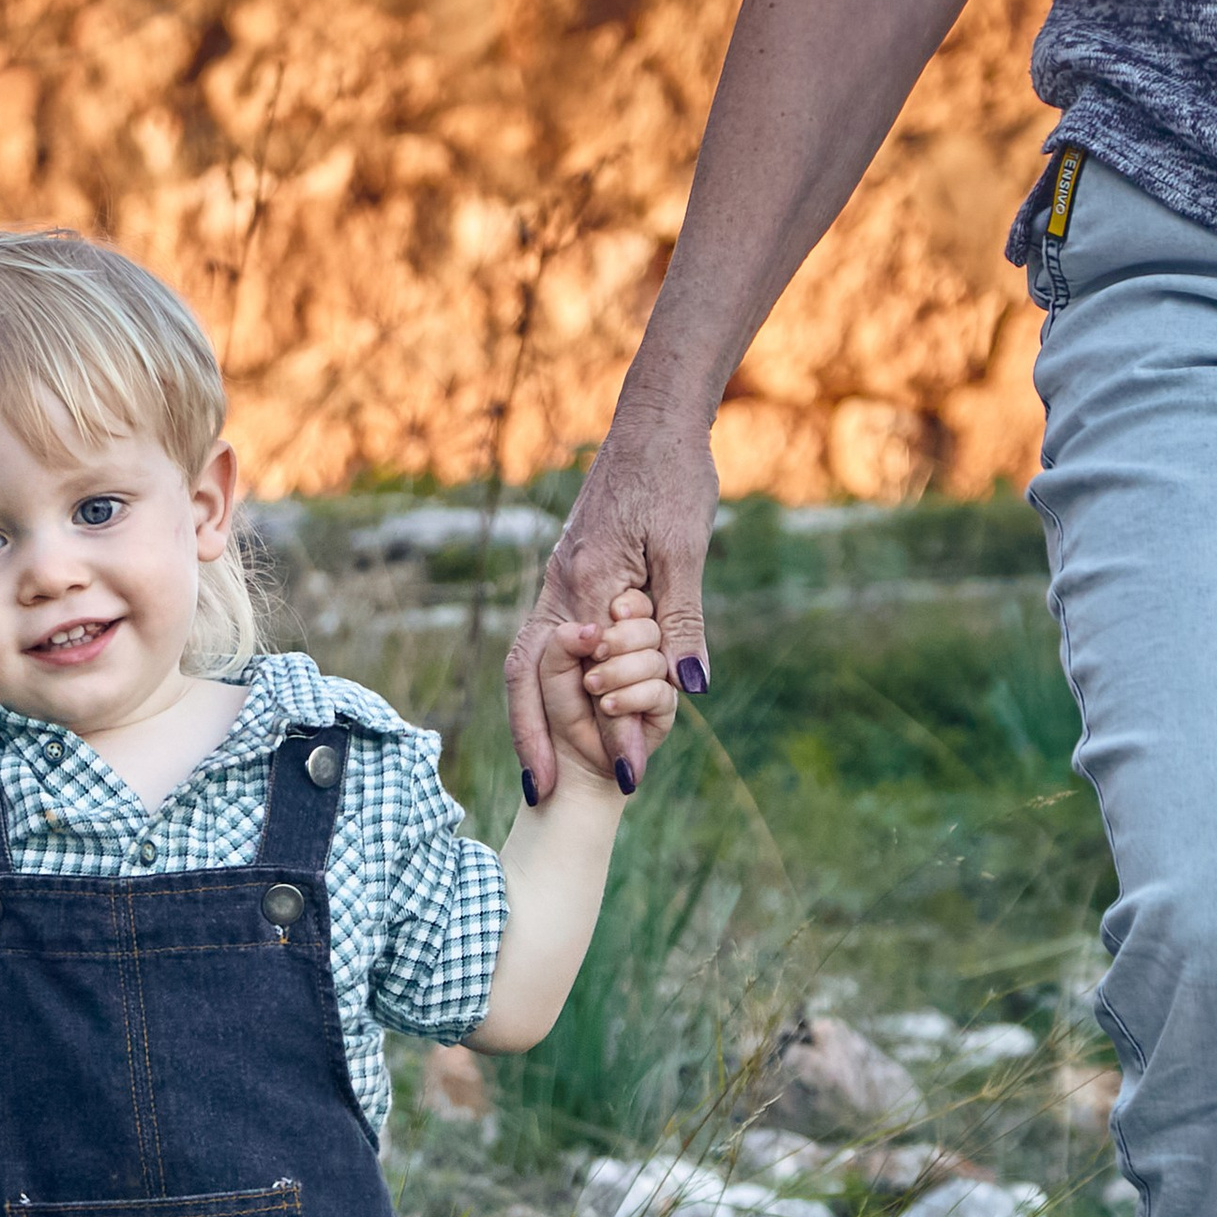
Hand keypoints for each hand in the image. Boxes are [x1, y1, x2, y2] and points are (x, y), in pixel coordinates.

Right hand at [505, 409, 715, 801]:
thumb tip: (688, 687)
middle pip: (528, 677)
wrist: (653, 422)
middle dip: (534, 738)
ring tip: (549, 768)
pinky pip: (548, 644)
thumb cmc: (674, 476)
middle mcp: (559, 586)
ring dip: (536, 718)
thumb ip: (682, 619)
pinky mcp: (567, 578)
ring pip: (530, 664)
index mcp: (588, 582)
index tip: (627, 776)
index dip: (606, 730)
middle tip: (544, 793)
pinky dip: (551, 685)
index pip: (587, 675)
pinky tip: (570, 712)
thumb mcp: (686, 549)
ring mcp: (557, 582)